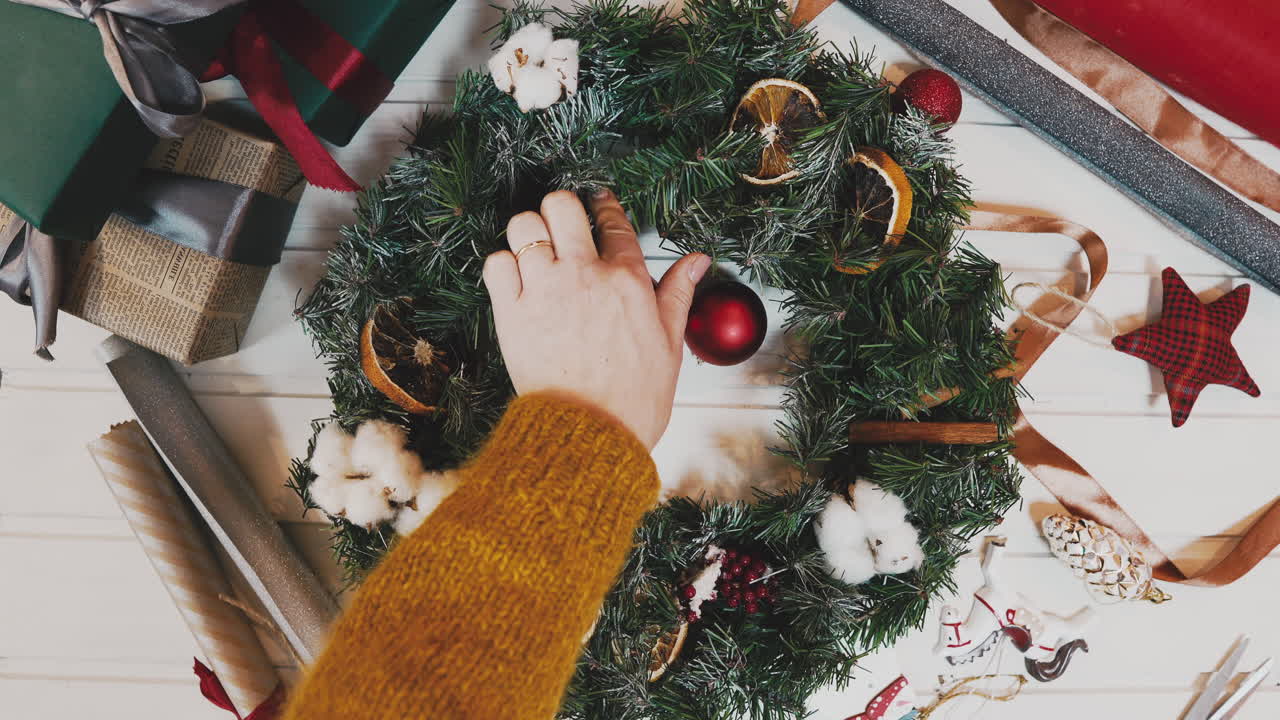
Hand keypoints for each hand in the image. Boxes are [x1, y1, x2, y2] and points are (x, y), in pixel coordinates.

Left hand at [483, 189, 710, 448]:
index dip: (604, 205)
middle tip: (561, 226)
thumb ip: (678, 293)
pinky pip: (496, 263)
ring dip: (528, 232)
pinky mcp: (511, 312)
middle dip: (560, 209)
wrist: (590, 434)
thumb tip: (697, 260)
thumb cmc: (633, 397)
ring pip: (524, 225)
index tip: (598, 202)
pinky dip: (502, 265)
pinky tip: (516, 280)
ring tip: (535, 251)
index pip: (614, 222)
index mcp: (628, 280)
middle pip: (562, 206)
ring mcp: (545, 290)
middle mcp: (585, 275)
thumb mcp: (669, 343)